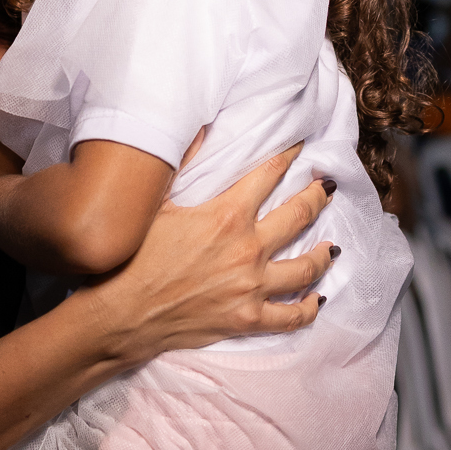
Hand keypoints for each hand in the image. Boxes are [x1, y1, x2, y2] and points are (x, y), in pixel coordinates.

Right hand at [83, 146, 337, 363]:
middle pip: (299, 215)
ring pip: (305, 267)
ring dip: (323, 254)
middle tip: (326, 187)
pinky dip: (309, 308)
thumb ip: (183, 165)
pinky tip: (317, 300)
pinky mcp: (247, 319)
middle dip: (317, 197)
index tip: (300, 147)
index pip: (268, 175)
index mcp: (226, 215)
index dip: (287, 157)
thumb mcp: (155, 205)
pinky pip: (291, 316)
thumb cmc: (131, 260)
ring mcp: (251, 287)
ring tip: (331, 247)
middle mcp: (247, 249)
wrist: (119, 316)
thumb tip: (199, 130)